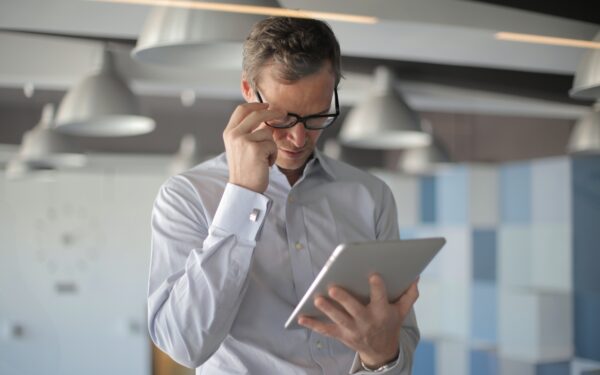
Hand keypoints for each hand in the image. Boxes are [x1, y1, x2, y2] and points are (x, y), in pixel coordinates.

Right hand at [223, 103, 284, 192]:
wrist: (243, 188)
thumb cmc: (244, 170)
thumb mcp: (239, 147)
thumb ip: (246, 132)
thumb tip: (264, 117)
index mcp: (229, 132)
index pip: (241, 109)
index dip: (256, 105)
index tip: (267, 105)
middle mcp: (234, 134)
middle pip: (257, 114)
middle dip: (273, 112)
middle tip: (284, 114)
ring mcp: (244, 140)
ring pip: (268, 132)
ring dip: (271, 146)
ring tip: (264, 158)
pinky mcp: (255, 148)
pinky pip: (272, 145)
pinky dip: (273, 155)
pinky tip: (265, 164)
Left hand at [298, 274, 418, 367]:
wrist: (382, 351)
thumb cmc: (390, 324)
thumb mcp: (402, 311)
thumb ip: (409, 294)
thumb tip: (415, 276)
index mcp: (382, 312)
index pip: (380, 297)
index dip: (377, 286)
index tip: (373, 275)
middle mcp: (367, 321)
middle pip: (354, 309)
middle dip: (344, 299)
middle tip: (333, 288)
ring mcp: (353, 330)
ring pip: (338, 319)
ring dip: (327, 309)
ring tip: (317, 298)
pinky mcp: (342, 336)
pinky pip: (326, 330)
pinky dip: (313, 324)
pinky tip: (301, 318)